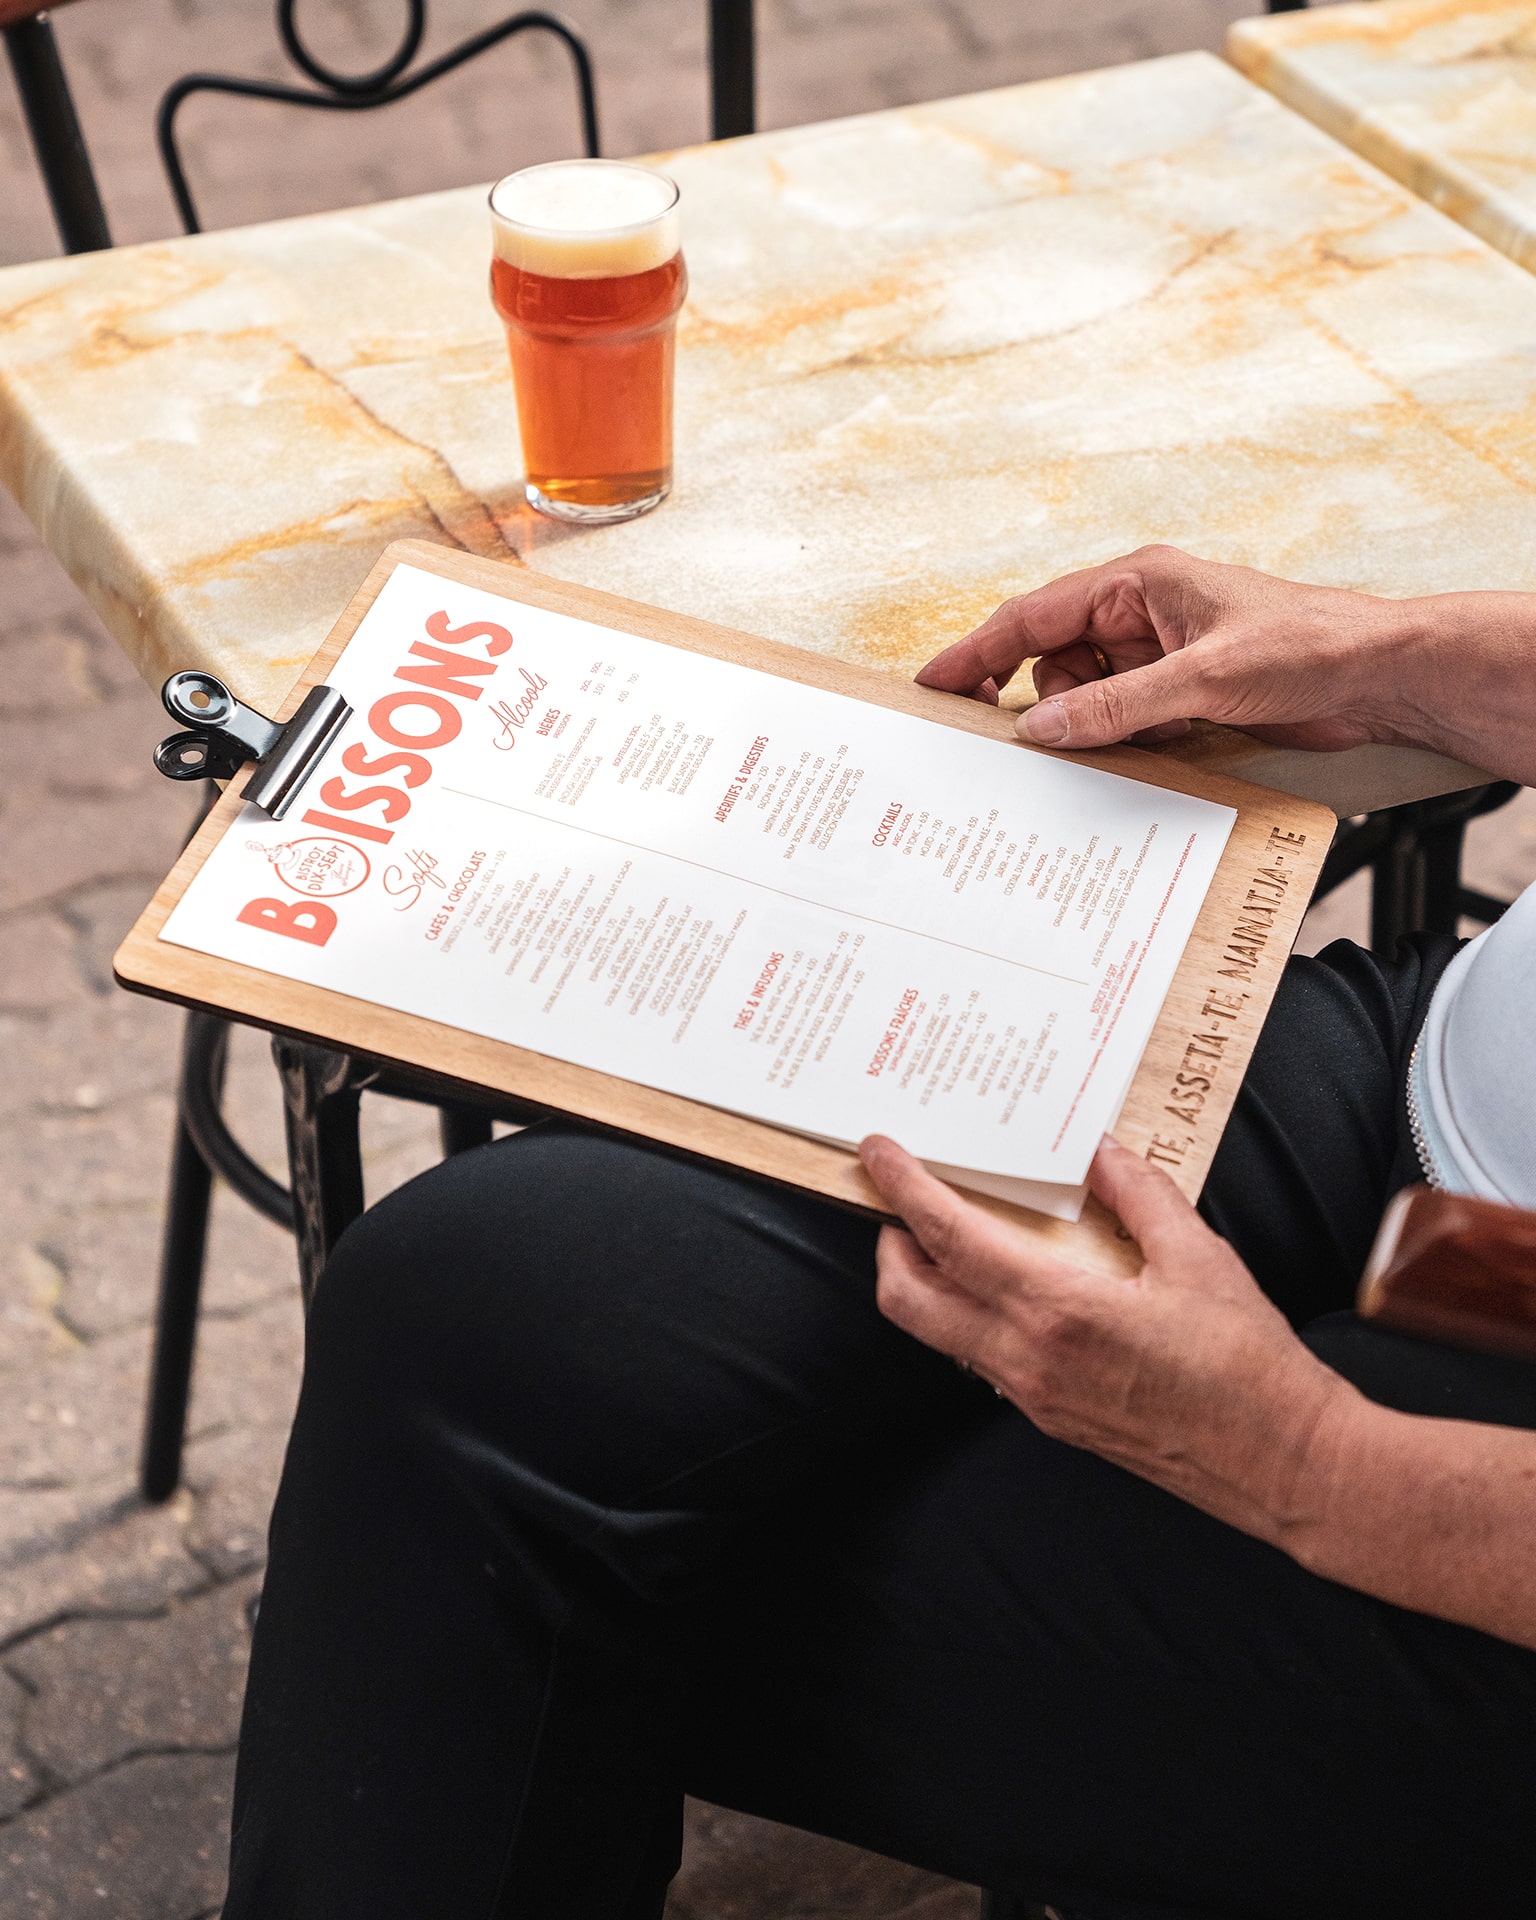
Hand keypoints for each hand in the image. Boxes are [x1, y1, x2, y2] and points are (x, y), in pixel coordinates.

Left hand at [857, 1132, 1351, 1545]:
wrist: (1282, 1465)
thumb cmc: (1247, 1367)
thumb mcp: (1199, 1258)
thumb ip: (1139, 1194)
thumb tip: (1099, 1153)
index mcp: (1058, 1311)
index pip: (950, 1240)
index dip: (905, 1190)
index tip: (879, 1153)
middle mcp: (1027, 1359)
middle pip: (908, 1298)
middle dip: (889, 1242)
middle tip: (900, 1198)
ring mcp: (1032, 1396)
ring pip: (939, 1333)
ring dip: (927, 1281)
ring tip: (950, 1235)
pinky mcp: (1050, 1418)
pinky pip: (981, 1358)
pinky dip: (970, 1313)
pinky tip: (1008, 1285)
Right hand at [916, 545, 1417, 752]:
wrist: (1379, 678)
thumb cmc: (1307, 646)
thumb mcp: (1200, 678)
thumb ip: (1112, 706)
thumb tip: (1038, 727)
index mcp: (1137, 583)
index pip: (1032, 616)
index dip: (977, 650)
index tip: (933, 683)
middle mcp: (1140, 614)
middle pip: (1054, 663)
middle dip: (1052, 704)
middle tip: (1042, 742)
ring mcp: (1159, 656)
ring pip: (1087, 699)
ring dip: (1098, 727)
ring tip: (1141, 737)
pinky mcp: (1181, 694)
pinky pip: (1123, 721)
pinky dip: (1126, 740)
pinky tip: (1161, 746)